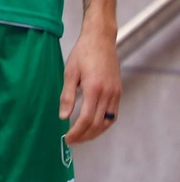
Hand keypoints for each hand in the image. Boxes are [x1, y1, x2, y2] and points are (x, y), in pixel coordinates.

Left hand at [61, 30, 121, 144]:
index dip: (76, 132)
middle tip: (72, 141)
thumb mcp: (69, 73)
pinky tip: (94, 125)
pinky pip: (113, 115)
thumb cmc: (82, 54)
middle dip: (85, 136)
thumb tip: (63, 117)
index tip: (67, 139)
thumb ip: (67, 96)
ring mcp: (115, 94)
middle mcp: (108, 94)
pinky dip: (104, 124)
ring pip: (108, 122)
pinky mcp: (118, 92)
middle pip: (98, 124)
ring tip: (82, 137)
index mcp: (94, 90)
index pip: (86, 119)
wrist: (100, 40)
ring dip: (95, 132)